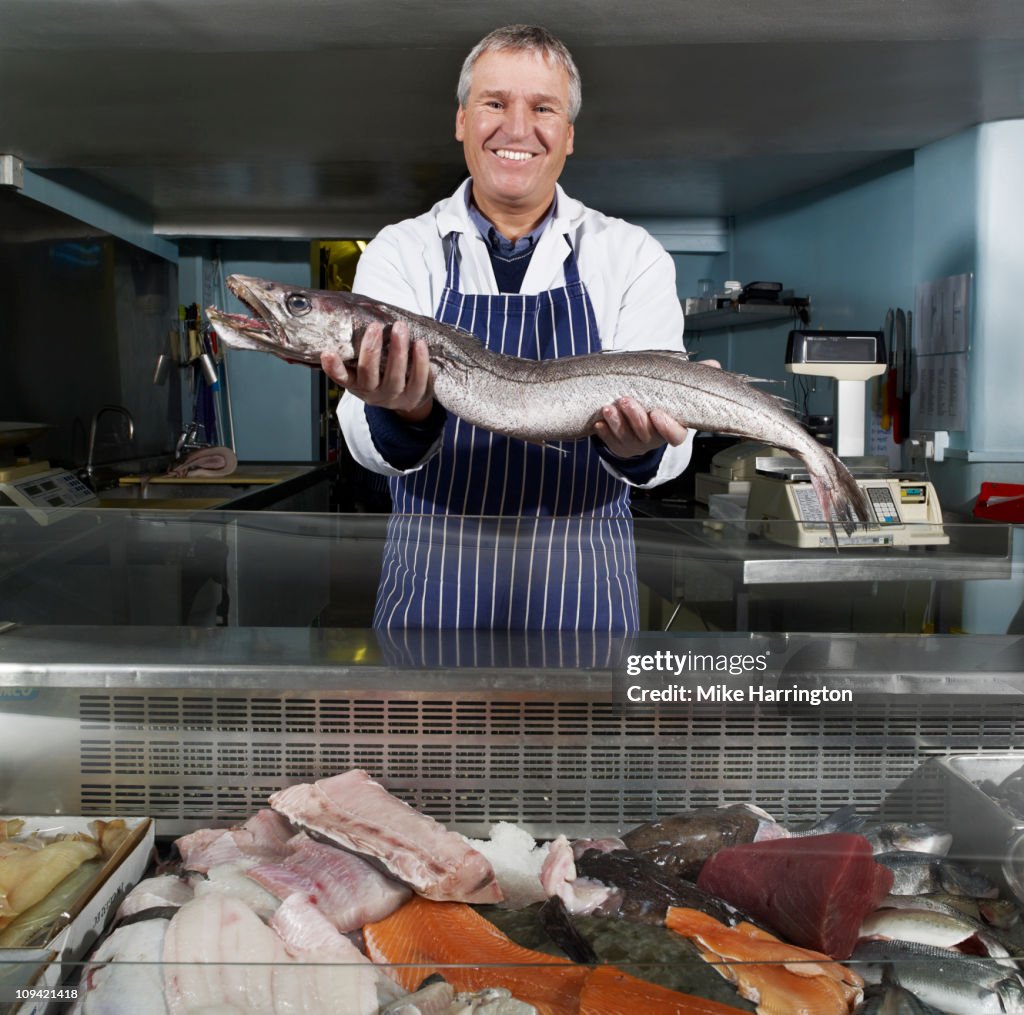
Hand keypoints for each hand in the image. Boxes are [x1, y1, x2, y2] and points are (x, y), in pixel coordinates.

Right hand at [321, 321, 433, 421]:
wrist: (405, 399)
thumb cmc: (380, 375)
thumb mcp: (364, 368)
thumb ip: (357, 350)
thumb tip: (353, 317)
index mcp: (356, 384)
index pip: (341, 377)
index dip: (333, 368)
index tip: (328, 353)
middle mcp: (372, 393)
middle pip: (368, 374)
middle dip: (371, 349)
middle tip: (375, 326)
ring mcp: (393, 396)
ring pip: (395, 376)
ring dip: (398, 351)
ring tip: (400, 328)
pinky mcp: (414, 397)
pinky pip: (418, 380)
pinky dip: (420, 362)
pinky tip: (419, 344)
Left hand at [593, 360, 720, 458]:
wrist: (641, 421)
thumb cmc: (662, 402)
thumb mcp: (677, 390)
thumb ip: (693, 378)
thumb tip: (713, 365)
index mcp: (673, 428)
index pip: (675, 435)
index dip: (667, 427)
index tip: (658, 413)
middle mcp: (653, 439)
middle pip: (645, 433)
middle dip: (635, 418)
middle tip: (627, 400)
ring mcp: (635, 444)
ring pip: (625, 437)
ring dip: (616, 422)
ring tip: (608, 407)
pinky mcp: (618, 445)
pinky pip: (609, 441)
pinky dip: (603, 432)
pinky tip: (598, 421)